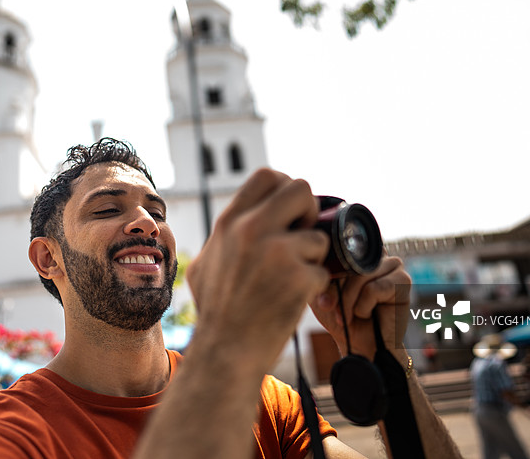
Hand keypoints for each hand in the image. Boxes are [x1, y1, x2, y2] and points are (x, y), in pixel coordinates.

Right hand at [186, 168, 331, 372]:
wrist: (226, 353)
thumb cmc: (217, 312)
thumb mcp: (206, 264)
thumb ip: (227, 236)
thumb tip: (248, 217)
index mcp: (230, 222)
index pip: (267, 176)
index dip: (285, 188)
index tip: (288, 212)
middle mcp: (252, 230)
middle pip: (301, 189)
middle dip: (310, 210)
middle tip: (304, 235)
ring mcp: (277, 253)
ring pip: (318, 237)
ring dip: (312, 259)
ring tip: (292, 280)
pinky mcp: (299, 279)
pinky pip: (323, 271)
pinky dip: (314, 287)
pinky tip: (293, 300)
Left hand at [309, 255, 411, 360]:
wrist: (358, 345)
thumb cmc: (341, 317)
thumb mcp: (321, 291)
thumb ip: (318, 272)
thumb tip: (316, 260)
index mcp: (358, 253)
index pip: (339, 253)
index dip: (328, 276)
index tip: (323, 299)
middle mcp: (376, 255)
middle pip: (349, 264)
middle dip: (337, 291)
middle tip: (332, 309)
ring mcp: (392, 265)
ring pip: (361, 276)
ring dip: (349, 301)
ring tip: (350, 315)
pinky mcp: (403, 280)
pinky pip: (374, 288)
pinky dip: (364, 306)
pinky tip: (367, 315)